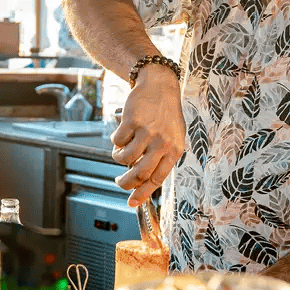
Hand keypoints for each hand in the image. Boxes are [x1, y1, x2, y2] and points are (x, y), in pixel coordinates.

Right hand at [111, 63, 185, 207]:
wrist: (160, 86)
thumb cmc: (166, 115)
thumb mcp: (173, 138)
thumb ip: (161, 159)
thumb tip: (143, 183)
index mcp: (174, 150)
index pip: (157, 179)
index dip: (142, 194)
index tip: (131, 203)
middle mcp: (162, 142)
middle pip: (139, 173)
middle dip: (125, 183)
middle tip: (119, 181)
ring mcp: (147, 132)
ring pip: (125, 158)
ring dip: (119, 158)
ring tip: (121, 151)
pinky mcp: (132, 121)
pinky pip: (117, 142)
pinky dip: (115, 142)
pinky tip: (122, 134)